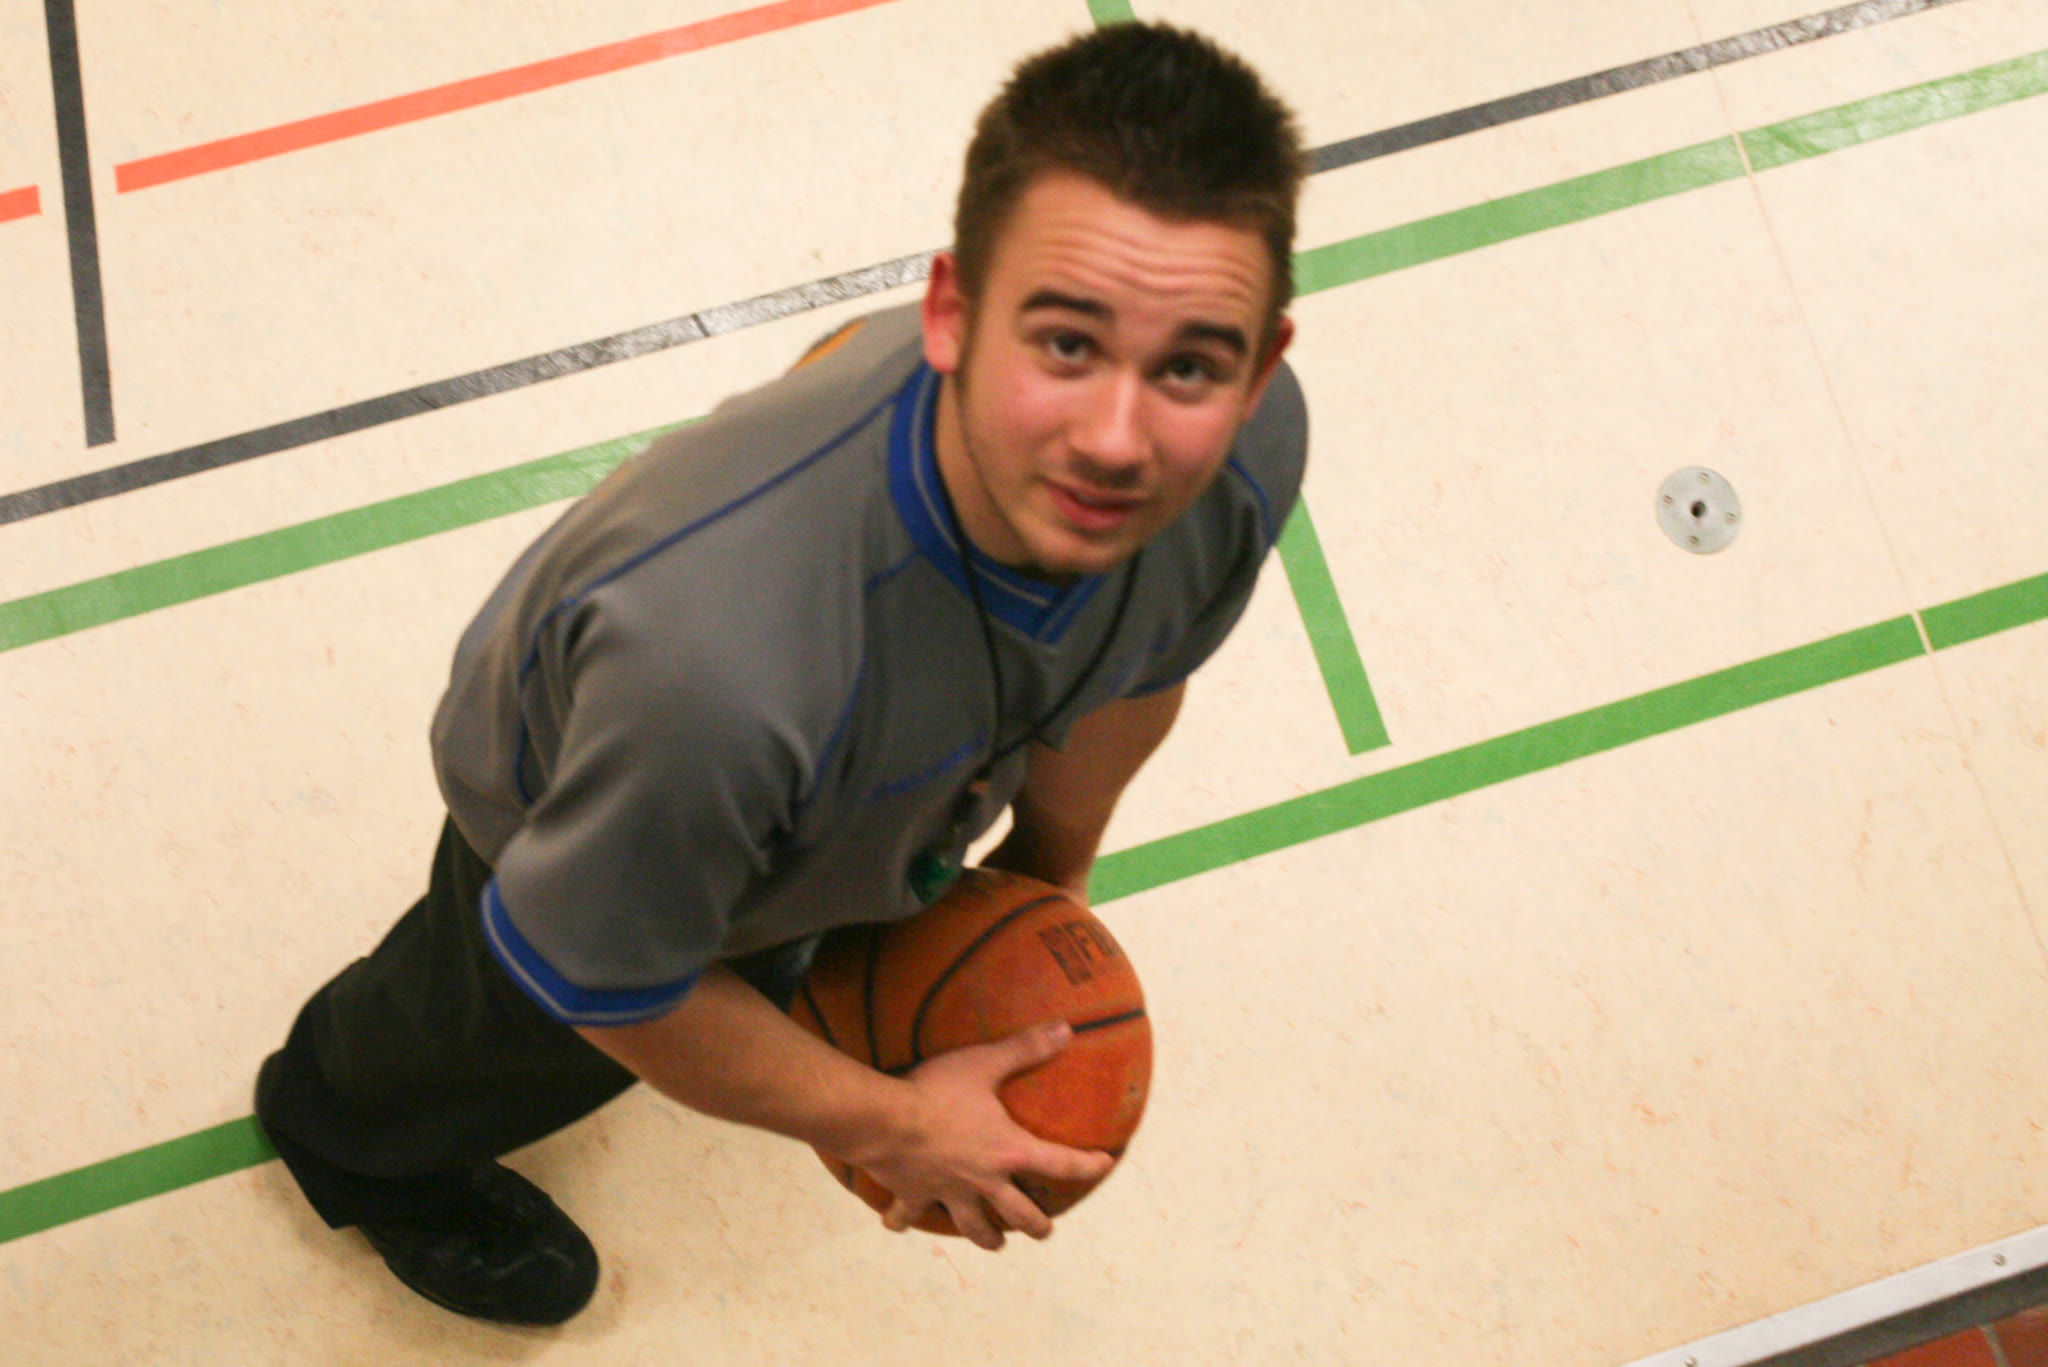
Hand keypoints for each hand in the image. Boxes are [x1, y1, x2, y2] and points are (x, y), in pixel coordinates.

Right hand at [858, 1021, 1115, 1250]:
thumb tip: (1065, 1030)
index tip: (1104, 1164)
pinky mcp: (913, 1194)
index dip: (1086, 1164)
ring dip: (986, 1237)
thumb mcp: (983, 1063)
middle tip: (1044, 1230)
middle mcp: (982, 1181)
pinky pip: (907, 1214)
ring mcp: (947, 1192)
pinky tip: (896, 1224)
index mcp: (1007, 1151)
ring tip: (995, 1242)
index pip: (1059, 1163)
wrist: (885, 1121)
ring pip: (973, 1226)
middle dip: (1035, 1225)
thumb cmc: (938, 1091)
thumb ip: (1025, 1049)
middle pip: (1018, 1214)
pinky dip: (901, 1220)